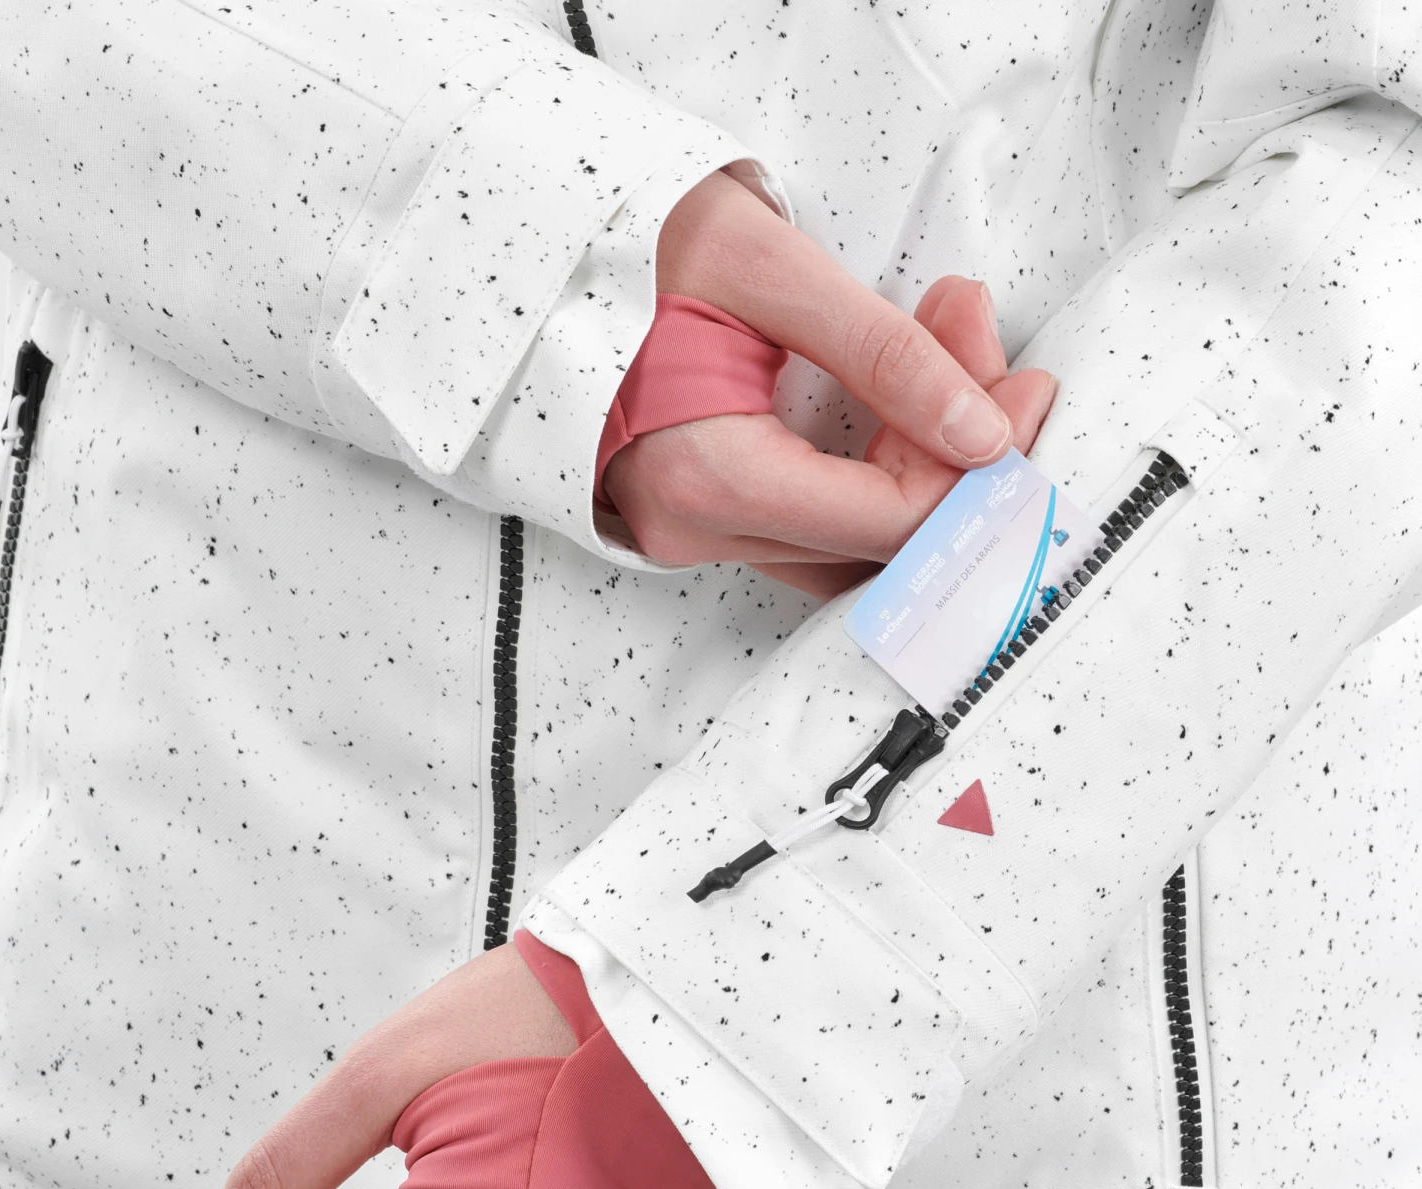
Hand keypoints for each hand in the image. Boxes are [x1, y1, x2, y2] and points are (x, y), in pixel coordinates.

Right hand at [605, 172, 1055, 595]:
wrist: (560, 263)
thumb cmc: (636, 252)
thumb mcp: (767, 269)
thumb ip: (884, 353)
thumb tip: (982, 434)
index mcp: (708, 477)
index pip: (886, 519)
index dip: (973, 467)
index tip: (1021, 393)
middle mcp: (699, 529)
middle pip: (879, 537)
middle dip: (956, 453)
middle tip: (991, 356)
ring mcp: (699, 536)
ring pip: (856, 544)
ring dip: (922, 464)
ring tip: (949, 364)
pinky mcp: (710, 524)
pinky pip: (821, 535)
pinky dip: (877, 483)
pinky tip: (904, 420)